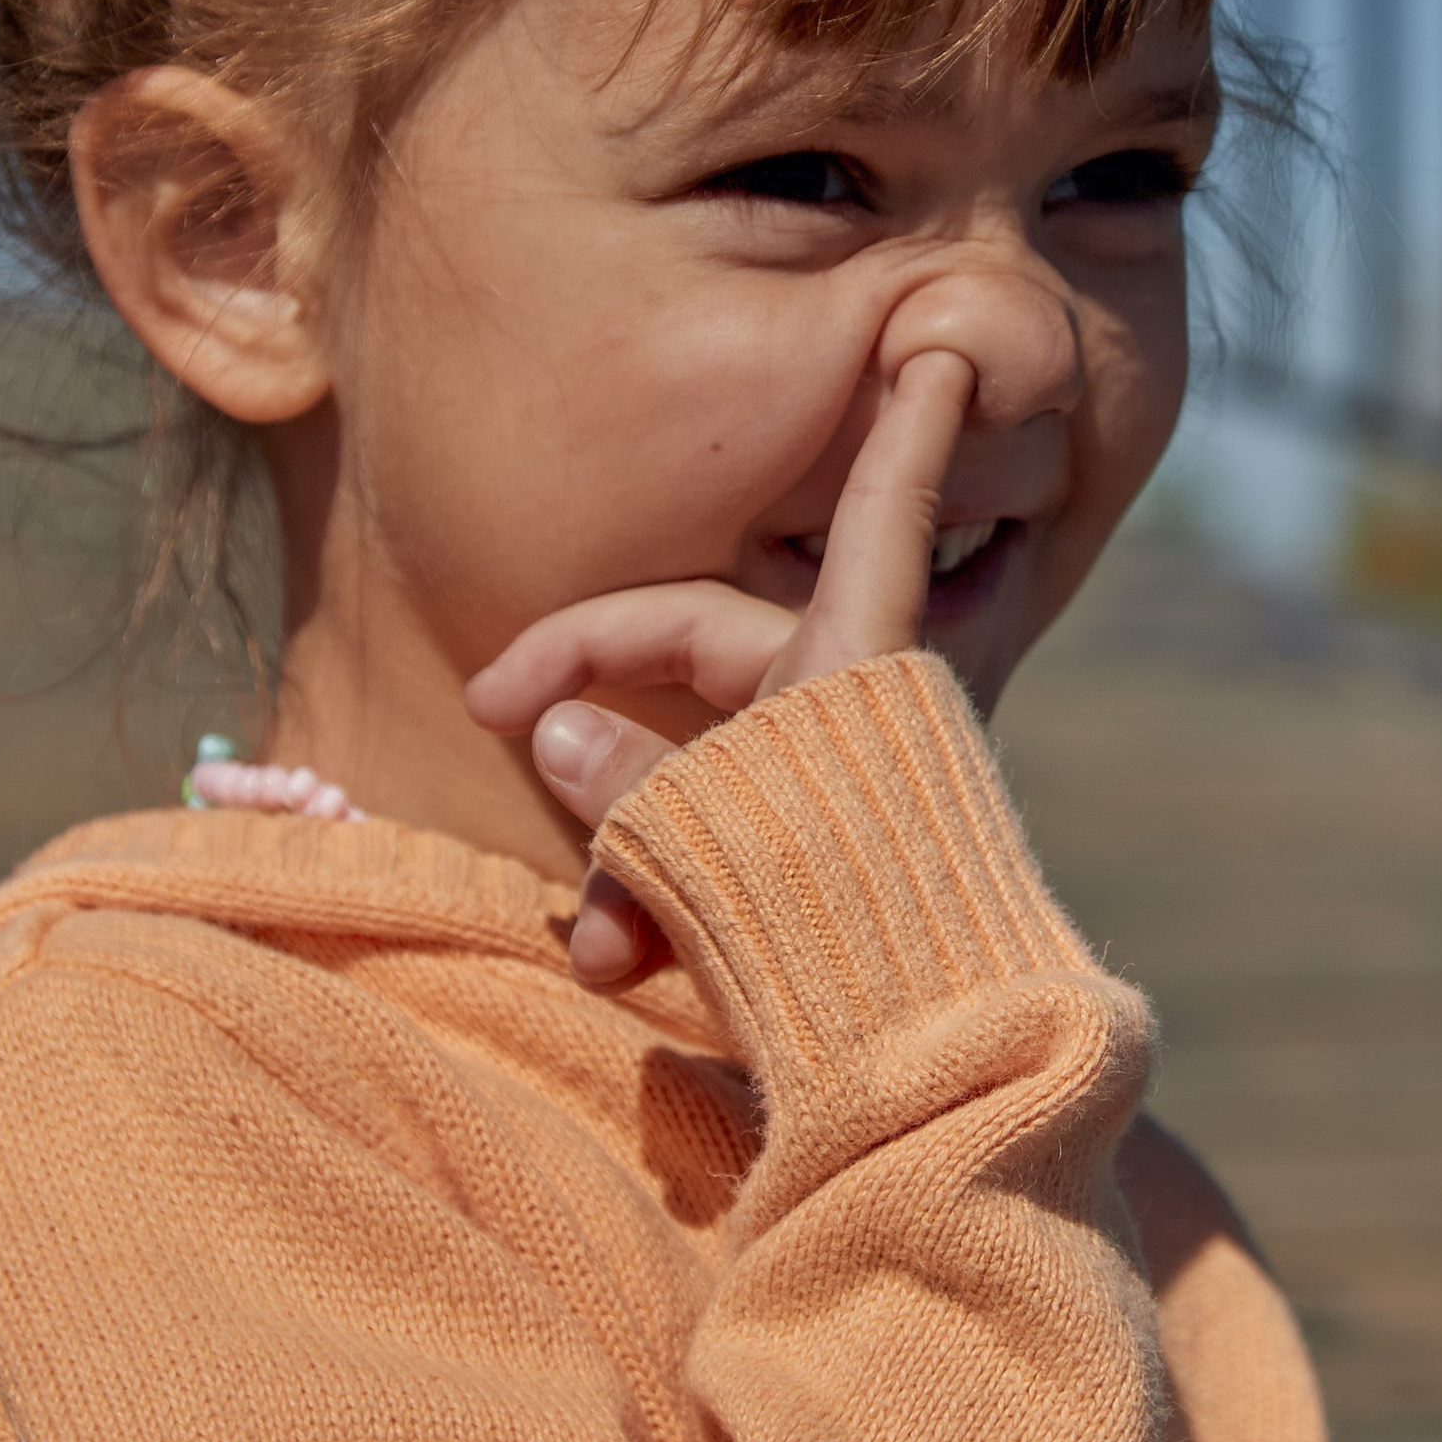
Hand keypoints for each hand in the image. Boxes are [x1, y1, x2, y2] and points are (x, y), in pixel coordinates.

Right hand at [464, 348, 975, 988]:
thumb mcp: (717, 840)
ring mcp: (840, 798)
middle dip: (596, 707)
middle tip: (493, 714)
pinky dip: (661, 906)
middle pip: (706, 648)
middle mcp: (855, 718)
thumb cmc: (841, 946)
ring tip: (597, 945)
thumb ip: (631, 775)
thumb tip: (550, 731)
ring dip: (623, 847)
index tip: (948, 352)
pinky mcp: (826, 878)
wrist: (931, 1089)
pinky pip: (722, 857)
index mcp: (857, 673)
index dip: (908, 435)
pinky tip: (620, 972)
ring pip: (700, 773)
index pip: (882, 519)